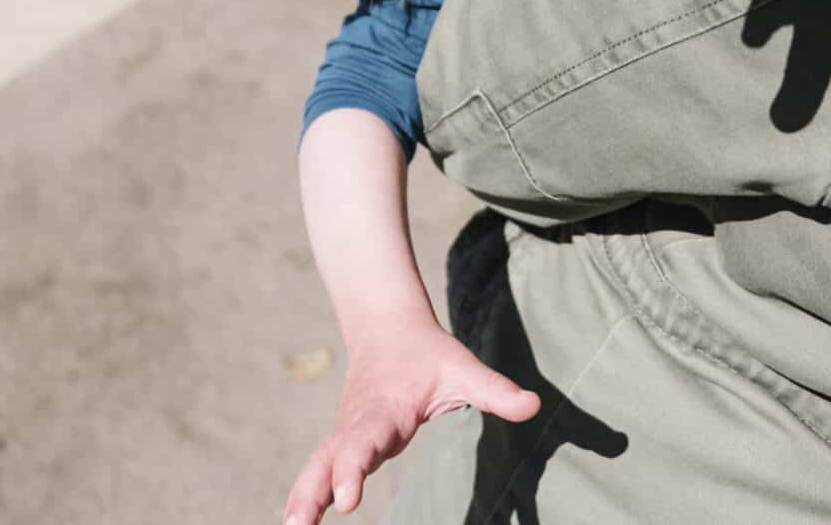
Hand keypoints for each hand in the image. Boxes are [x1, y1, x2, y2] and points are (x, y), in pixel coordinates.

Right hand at [283, 312, 538, 524]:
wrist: (386, 326)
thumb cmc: (428, 352)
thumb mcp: (463, 367)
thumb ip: (495, 390)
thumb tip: (533, 406)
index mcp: (384, 410)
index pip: (364, 443)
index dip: (353, 470)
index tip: (346, 501)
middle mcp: (357, 423)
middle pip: (328, 459)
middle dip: (312, 492)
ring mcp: (345, 432)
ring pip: (317, 465)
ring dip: (302, 496)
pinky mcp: (342, 440)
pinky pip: (319, 468)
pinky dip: (306, 492)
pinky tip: (297, 520)